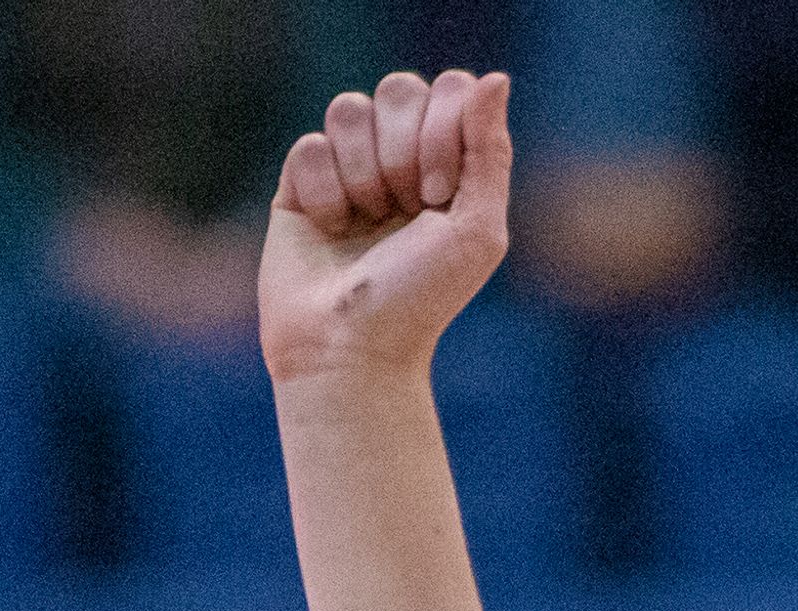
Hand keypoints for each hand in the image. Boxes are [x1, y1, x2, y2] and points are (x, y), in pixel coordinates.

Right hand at [259, 70, 513, 384]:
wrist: (350, 345)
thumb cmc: (423, 297)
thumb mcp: (476, 228)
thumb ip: (489, 151)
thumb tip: (496, 78)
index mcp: (454, 169)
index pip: (451, 92)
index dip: (444, 130)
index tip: (442, 193)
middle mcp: (404, 163)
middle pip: (399, 89)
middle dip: (405, 147)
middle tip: (410, 206)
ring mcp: (351, 170)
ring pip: (349, 108)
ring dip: (365, 169)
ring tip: (369, 220)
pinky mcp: (301, 184)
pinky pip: (310, 145)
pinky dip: (325, 190)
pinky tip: (330, 228)